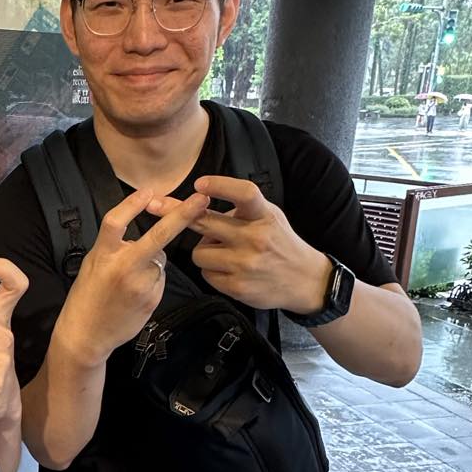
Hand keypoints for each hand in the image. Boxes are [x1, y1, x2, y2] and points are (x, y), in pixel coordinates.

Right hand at [55, 188, 209, 366]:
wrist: (87, 333)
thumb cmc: (87, 296)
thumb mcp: (93, 264)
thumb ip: (116, 247)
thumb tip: (141, 237)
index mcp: (103, 255)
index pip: (116, 221)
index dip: (132, 204)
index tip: (148, 190)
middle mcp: (123, 267)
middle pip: (157, 236)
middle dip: (182, 216)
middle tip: (201, 201)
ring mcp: (141, 285)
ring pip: (159, 260)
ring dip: (152, 262)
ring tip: (130, 282)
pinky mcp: (153, 298)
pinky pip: (160, 278)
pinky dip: (153, 279)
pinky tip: (137, 293)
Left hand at [190, 176, 330, 311]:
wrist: (304, 280)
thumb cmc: (280, 243)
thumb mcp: (270, 216)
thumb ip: (242, 208)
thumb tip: (199, 204)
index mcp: (264, 216)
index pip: (244, 193)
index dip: (219, 185)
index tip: (200, 184)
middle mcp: (255, 238)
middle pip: (205, 223)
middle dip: (182, 215)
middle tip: (166, 209)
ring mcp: (245, 264)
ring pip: (199, 252)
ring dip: (205, 251)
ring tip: (221, 252)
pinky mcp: (238, 286)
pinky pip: (206, 274)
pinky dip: (212, 270)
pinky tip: (228, 269)